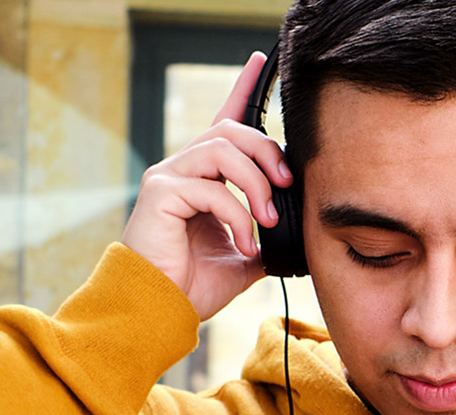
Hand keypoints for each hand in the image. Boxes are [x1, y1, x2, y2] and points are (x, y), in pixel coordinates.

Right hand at [121, 53, 292, 320]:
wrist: (160, 310)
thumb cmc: (193, 286)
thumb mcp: (243, 257)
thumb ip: (263, 234)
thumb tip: (295, 231)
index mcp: (202, 177)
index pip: (223, 122)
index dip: (240, 88)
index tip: (257, 62)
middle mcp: (182, 169)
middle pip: (230, 130)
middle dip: (267, 152)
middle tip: (286, 184)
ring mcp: (168, 177)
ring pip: (222, 150)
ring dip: (256, 184)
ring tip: (267, 219)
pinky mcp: (160, 194)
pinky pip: (210, 188)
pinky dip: (238, 215)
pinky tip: (246, 242)